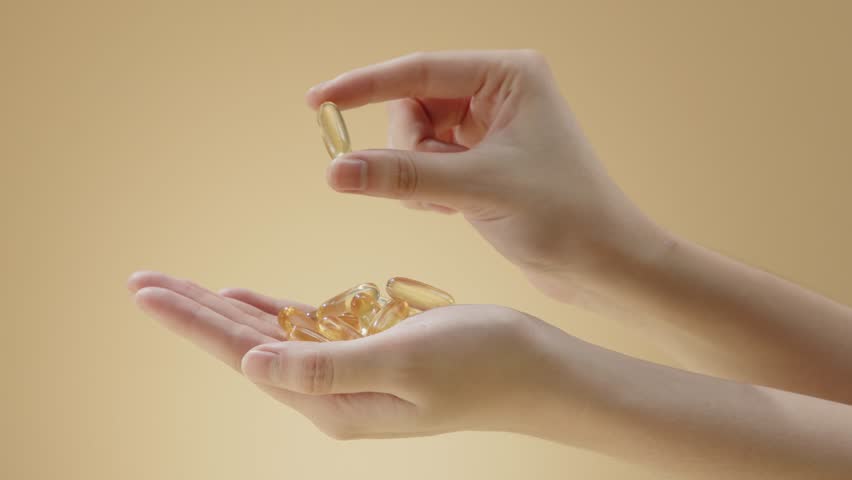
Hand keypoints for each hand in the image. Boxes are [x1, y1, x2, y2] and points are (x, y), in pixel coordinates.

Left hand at [127, 271, 588, 439]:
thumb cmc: (481, 363)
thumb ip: (324, 368)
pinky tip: (247, 298)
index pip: (243, 354)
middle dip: (194, 312)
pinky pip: (306, 329)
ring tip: (181, 288)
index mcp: (331, 400)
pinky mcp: (368, 352)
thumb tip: (253, 366)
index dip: (193, 321)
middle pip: (244, 345)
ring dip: (225, 310)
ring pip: (269, 335)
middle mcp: (330, 393)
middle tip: (143, 282)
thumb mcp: (401, 363)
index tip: (148, 292)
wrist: (536, 370)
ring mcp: (348, 375)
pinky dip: (273, 310)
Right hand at [308, 50, 672, 302]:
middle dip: (406, 150)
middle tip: (424, 187)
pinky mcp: (483, 160)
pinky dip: (426, 188)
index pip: (418, 70)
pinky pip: (427, 164)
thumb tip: (336, 170)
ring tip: (448, 204)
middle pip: (412, 107)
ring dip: (415, 174)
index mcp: (508, 75)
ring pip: (415, 140)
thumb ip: (403, 176)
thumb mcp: (477, 190)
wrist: (604, 263)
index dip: (363, 86)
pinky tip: (452, 210)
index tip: (318, 102)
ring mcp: (489, 127)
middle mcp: (498, 92)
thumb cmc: (564, 216)